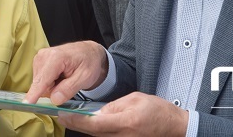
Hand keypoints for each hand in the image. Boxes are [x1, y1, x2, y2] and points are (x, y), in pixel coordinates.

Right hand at [24, 41, 107, 104]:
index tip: (26, 104)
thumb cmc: (88, 62)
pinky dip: (50, 82)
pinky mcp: (39, 61)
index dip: (34, 93)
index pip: (42, 80)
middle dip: (53, 90)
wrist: (88, 51)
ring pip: (40, 84)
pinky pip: (40, 80)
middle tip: (68, 83)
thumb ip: (69, 89)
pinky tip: (60, 76)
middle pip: (41, 84)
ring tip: (65, 78)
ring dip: (52, 86)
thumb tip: (54, 99)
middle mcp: (44, 55)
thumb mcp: (85, 78)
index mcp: (56, 57)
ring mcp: (40, 57)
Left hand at [58, 92, 187, 136]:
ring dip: (82, 127)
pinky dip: (93, 130)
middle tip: (59, 115)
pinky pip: (104, 136)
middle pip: (92, 132)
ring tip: (69, 117)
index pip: (94, 123)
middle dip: (74, 124)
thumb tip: (97, 112)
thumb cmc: (157, 111)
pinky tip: (86, 123)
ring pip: (96, 136)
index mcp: (124, 122)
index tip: (62, 114)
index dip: (76, 120)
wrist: (173, 127)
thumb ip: (114, 106)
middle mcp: (121, 136)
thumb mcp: (134, 99)